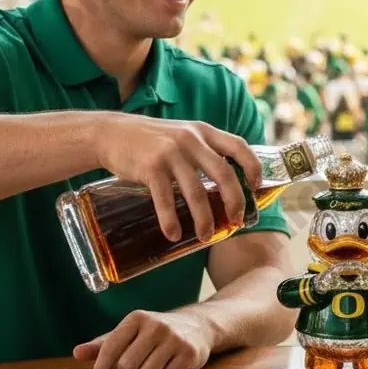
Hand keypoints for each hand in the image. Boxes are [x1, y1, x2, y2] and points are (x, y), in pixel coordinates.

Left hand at [72, 309, 212, 368]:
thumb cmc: (154, 333)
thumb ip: (102, 344)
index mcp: (136, 318)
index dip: (101, 368)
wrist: (197, 326)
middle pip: (126, 367)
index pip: (110, 348)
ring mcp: (175, 339)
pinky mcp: (189, 353)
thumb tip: (76, 353)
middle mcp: (156, 325)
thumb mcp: (129, 333)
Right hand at [92, 113, 262, 242]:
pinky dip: (171, 221)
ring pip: (197, 193)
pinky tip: (173, 234)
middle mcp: (191, 140)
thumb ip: (203, 151)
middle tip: (235, 221)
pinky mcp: (150, 168)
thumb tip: (226, 182)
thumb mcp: (182, 135)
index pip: (239, 146)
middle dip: (235, 202)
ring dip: (204, 219)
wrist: (111, 133)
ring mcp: (170, 153)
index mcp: (203, 132)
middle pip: (224, 174)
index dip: (252, 167)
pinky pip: (166, 200)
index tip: (256, 187)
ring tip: (205, 236)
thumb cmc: (151, 140)